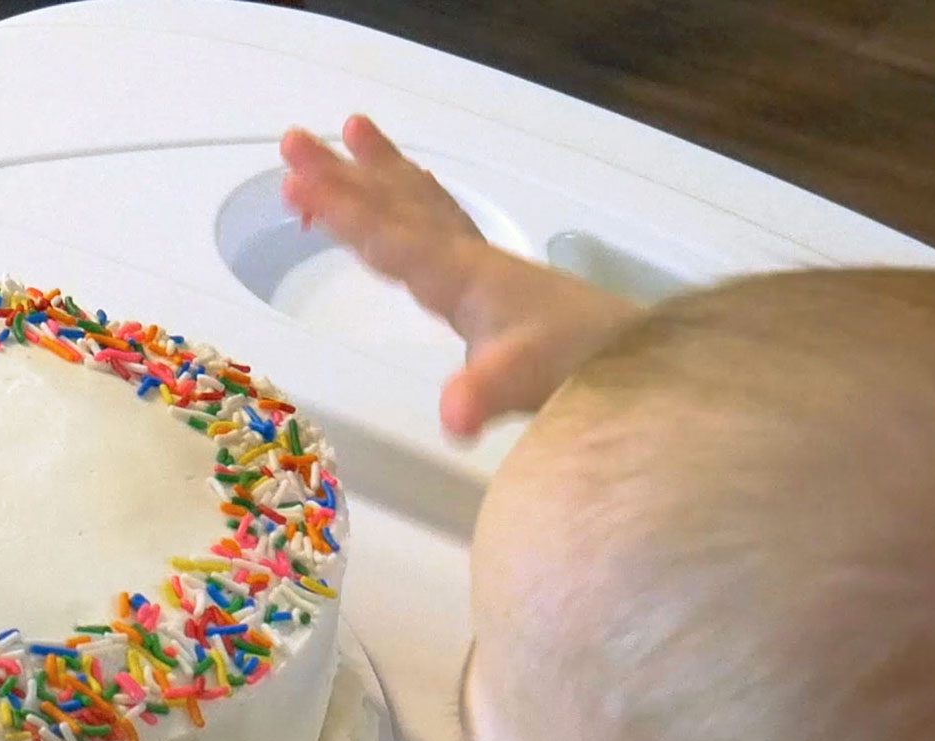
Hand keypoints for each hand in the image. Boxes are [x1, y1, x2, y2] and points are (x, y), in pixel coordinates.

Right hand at [280, 115, 639, 436]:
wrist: (642, 365)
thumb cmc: (580, 370)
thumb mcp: (526, 384)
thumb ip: (486, 392)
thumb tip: (451, 416)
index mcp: (462, 280)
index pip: (391, 239)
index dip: (343, 213)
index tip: (297, 185)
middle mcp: (467, 261)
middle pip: (394, 207)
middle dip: (342, 177)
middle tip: (292, 142)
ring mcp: (481, 267)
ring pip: (418, 204)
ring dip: (377, 171)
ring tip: (347, 131)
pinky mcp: (491, 281)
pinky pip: (438, 221)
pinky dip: (413, 197)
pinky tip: (404, 193)